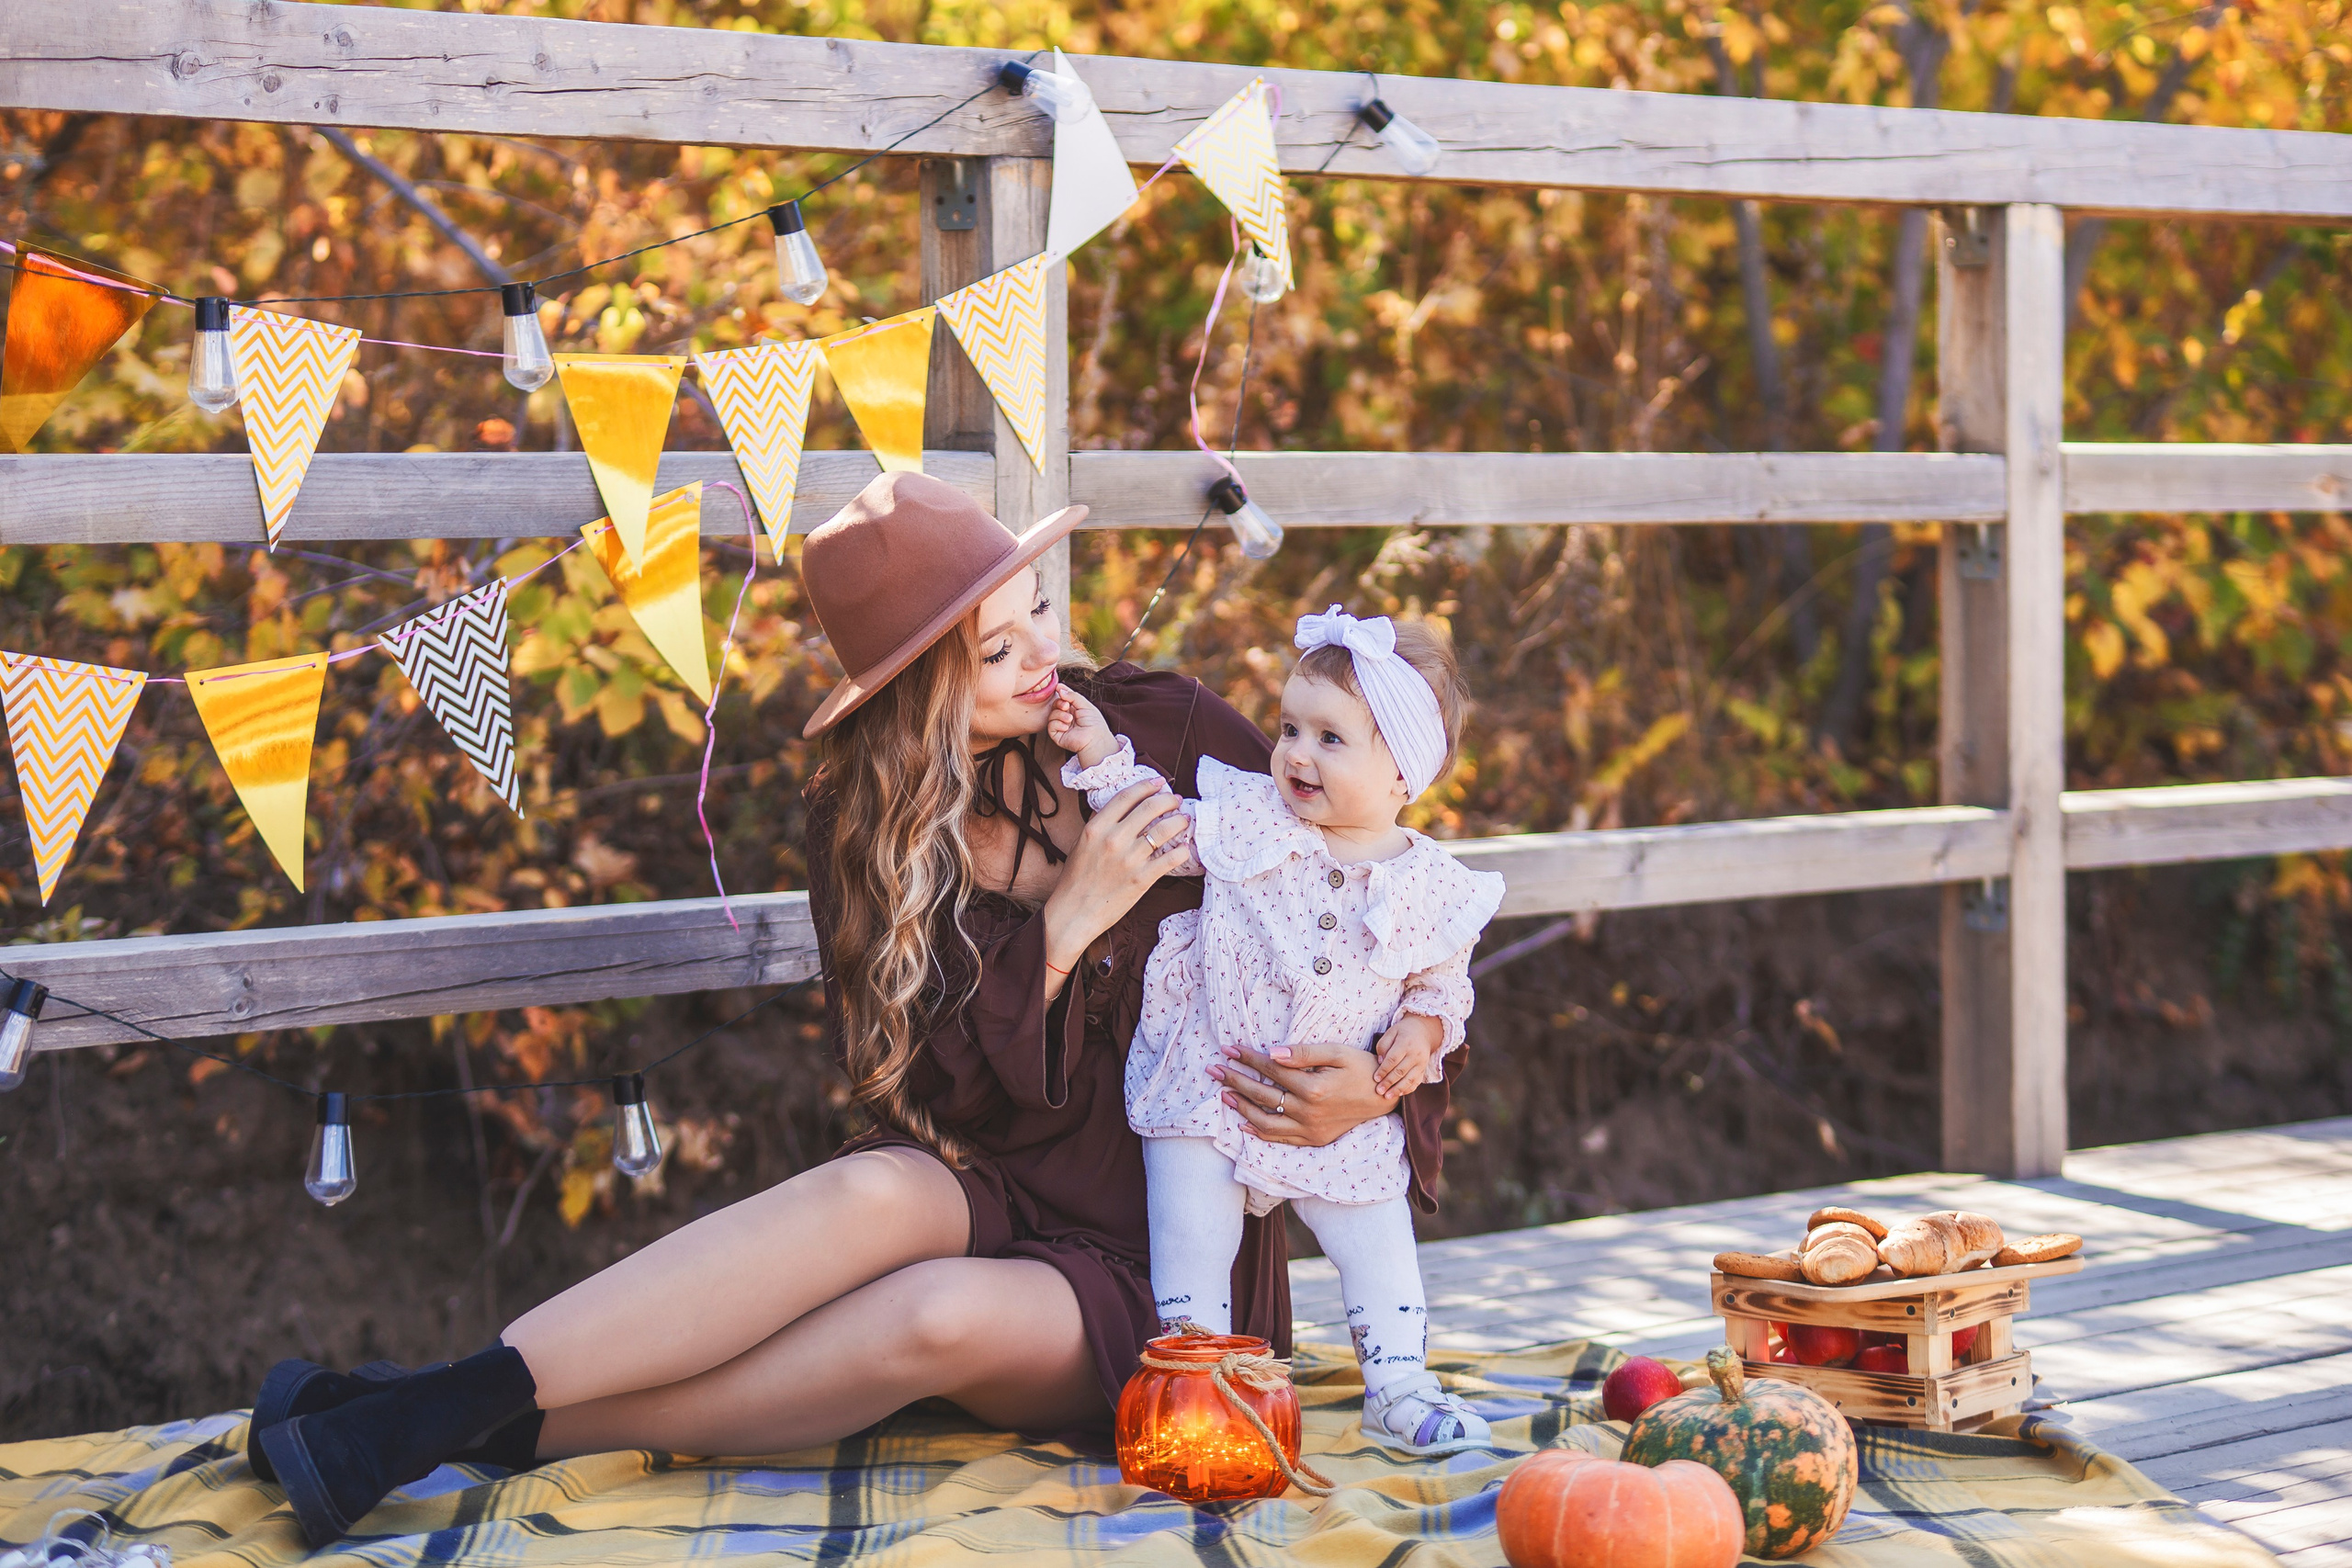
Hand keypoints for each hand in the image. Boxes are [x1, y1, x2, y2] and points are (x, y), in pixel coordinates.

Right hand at [1039, 777, 1189, 994]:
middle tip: (1177, 799)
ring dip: (1179, 821)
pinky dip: (1182, 851)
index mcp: (1096, 828)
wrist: (1072, 914)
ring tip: (1184, 819)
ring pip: (1164, 830)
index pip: (1127, 796)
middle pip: (1150, 808)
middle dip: (1168, 800)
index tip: (1159, 782)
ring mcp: (1129, 860)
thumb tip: (1124, 811)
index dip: (1147, 785)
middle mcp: (1113, 839)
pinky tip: (1185, 848)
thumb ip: (1101, 826)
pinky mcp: (1142, 880)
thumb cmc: (1075, 881)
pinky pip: (1170, 859)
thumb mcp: (1081, 845)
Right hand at [1047, 690, 1116, 768]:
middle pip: (1055, 705)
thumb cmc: (1094, 723)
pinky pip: (1051, 726)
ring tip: (1070, 719)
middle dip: (1059, 703)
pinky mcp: (1057, 735)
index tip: (1058, 688)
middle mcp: (1067, 717)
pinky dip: (1058, 724)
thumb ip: (1073, 695)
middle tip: (1066, 706)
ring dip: (1060, 715)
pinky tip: (1066, 727)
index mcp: (1075, 709)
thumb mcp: (1085, 705)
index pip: (1064, 698)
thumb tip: (1060, 688)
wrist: (1095, 739)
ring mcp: (1062, 726)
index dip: (1061, 693)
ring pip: (1052, 715)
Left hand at [1208, 1037, 1402, 1147]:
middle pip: (1262, 1095)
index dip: (1248, 1058)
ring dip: (1241, 1107)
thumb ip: (1304, 1053)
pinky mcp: (1314, 1140)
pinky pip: (1281, 1139)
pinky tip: (1244, 1124)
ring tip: (1224, 1094)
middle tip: (1213, 1069)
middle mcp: (1309, 1112)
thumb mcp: (1337, 1052)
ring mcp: (1310, 1129)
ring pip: (1265, 1122)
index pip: (1271, 1070)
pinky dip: (1259, 1133)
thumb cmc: (1362, 1067)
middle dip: (1234, 1080)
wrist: (1385, 1096)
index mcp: (1314, 1088)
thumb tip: (1272, 1052)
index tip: (1229, 1049)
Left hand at [1371, 1014, 1443, 1099]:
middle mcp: (1415, 1054)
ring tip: (1387, 1097)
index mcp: (1405, 1043)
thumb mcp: (1391, 1032)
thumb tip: (1379, 1062)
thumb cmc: (1402, 1032)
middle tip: (1378, 1091)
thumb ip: (1383, 1045)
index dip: (1384, 1070)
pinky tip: (1399, 1094)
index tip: (1375, 1078)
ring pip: (1409, 1079)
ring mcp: (1421, 1063)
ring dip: (1398, 1089)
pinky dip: (1408, 1089)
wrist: (1423, 1031)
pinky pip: (1416, 1082)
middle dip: (1389, 1082)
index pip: (1393, 1059)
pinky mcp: (1423, 1069)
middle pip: (1401, 1071)